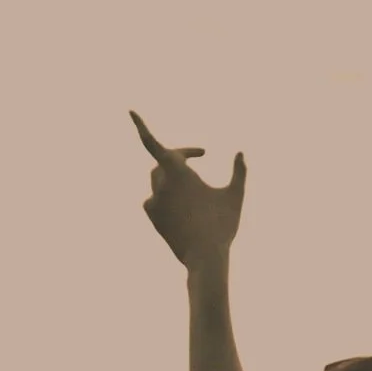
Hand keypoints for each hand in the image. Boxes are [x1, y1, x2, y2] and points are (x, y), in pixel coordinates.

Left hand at [132, 111, 245, 268]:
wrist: (205, 258)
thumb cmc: (222, 225)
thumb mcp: (235, 196)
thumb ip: (239, 172)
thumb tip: (241, 153)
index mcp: (178, 172)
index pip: (153, 143)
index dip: (141, 126)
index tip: (130, 111)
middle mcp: (161, 183)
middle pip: (164, 161)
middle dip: (180, 156)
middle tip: (198, 154)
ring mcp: (154, 200)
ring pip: (159, 179)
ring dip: (174, 177)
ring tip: (195, 185)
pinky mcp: (152, 216)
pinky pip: (155, 198)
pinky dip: (167, 196)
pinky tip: (183, 206)